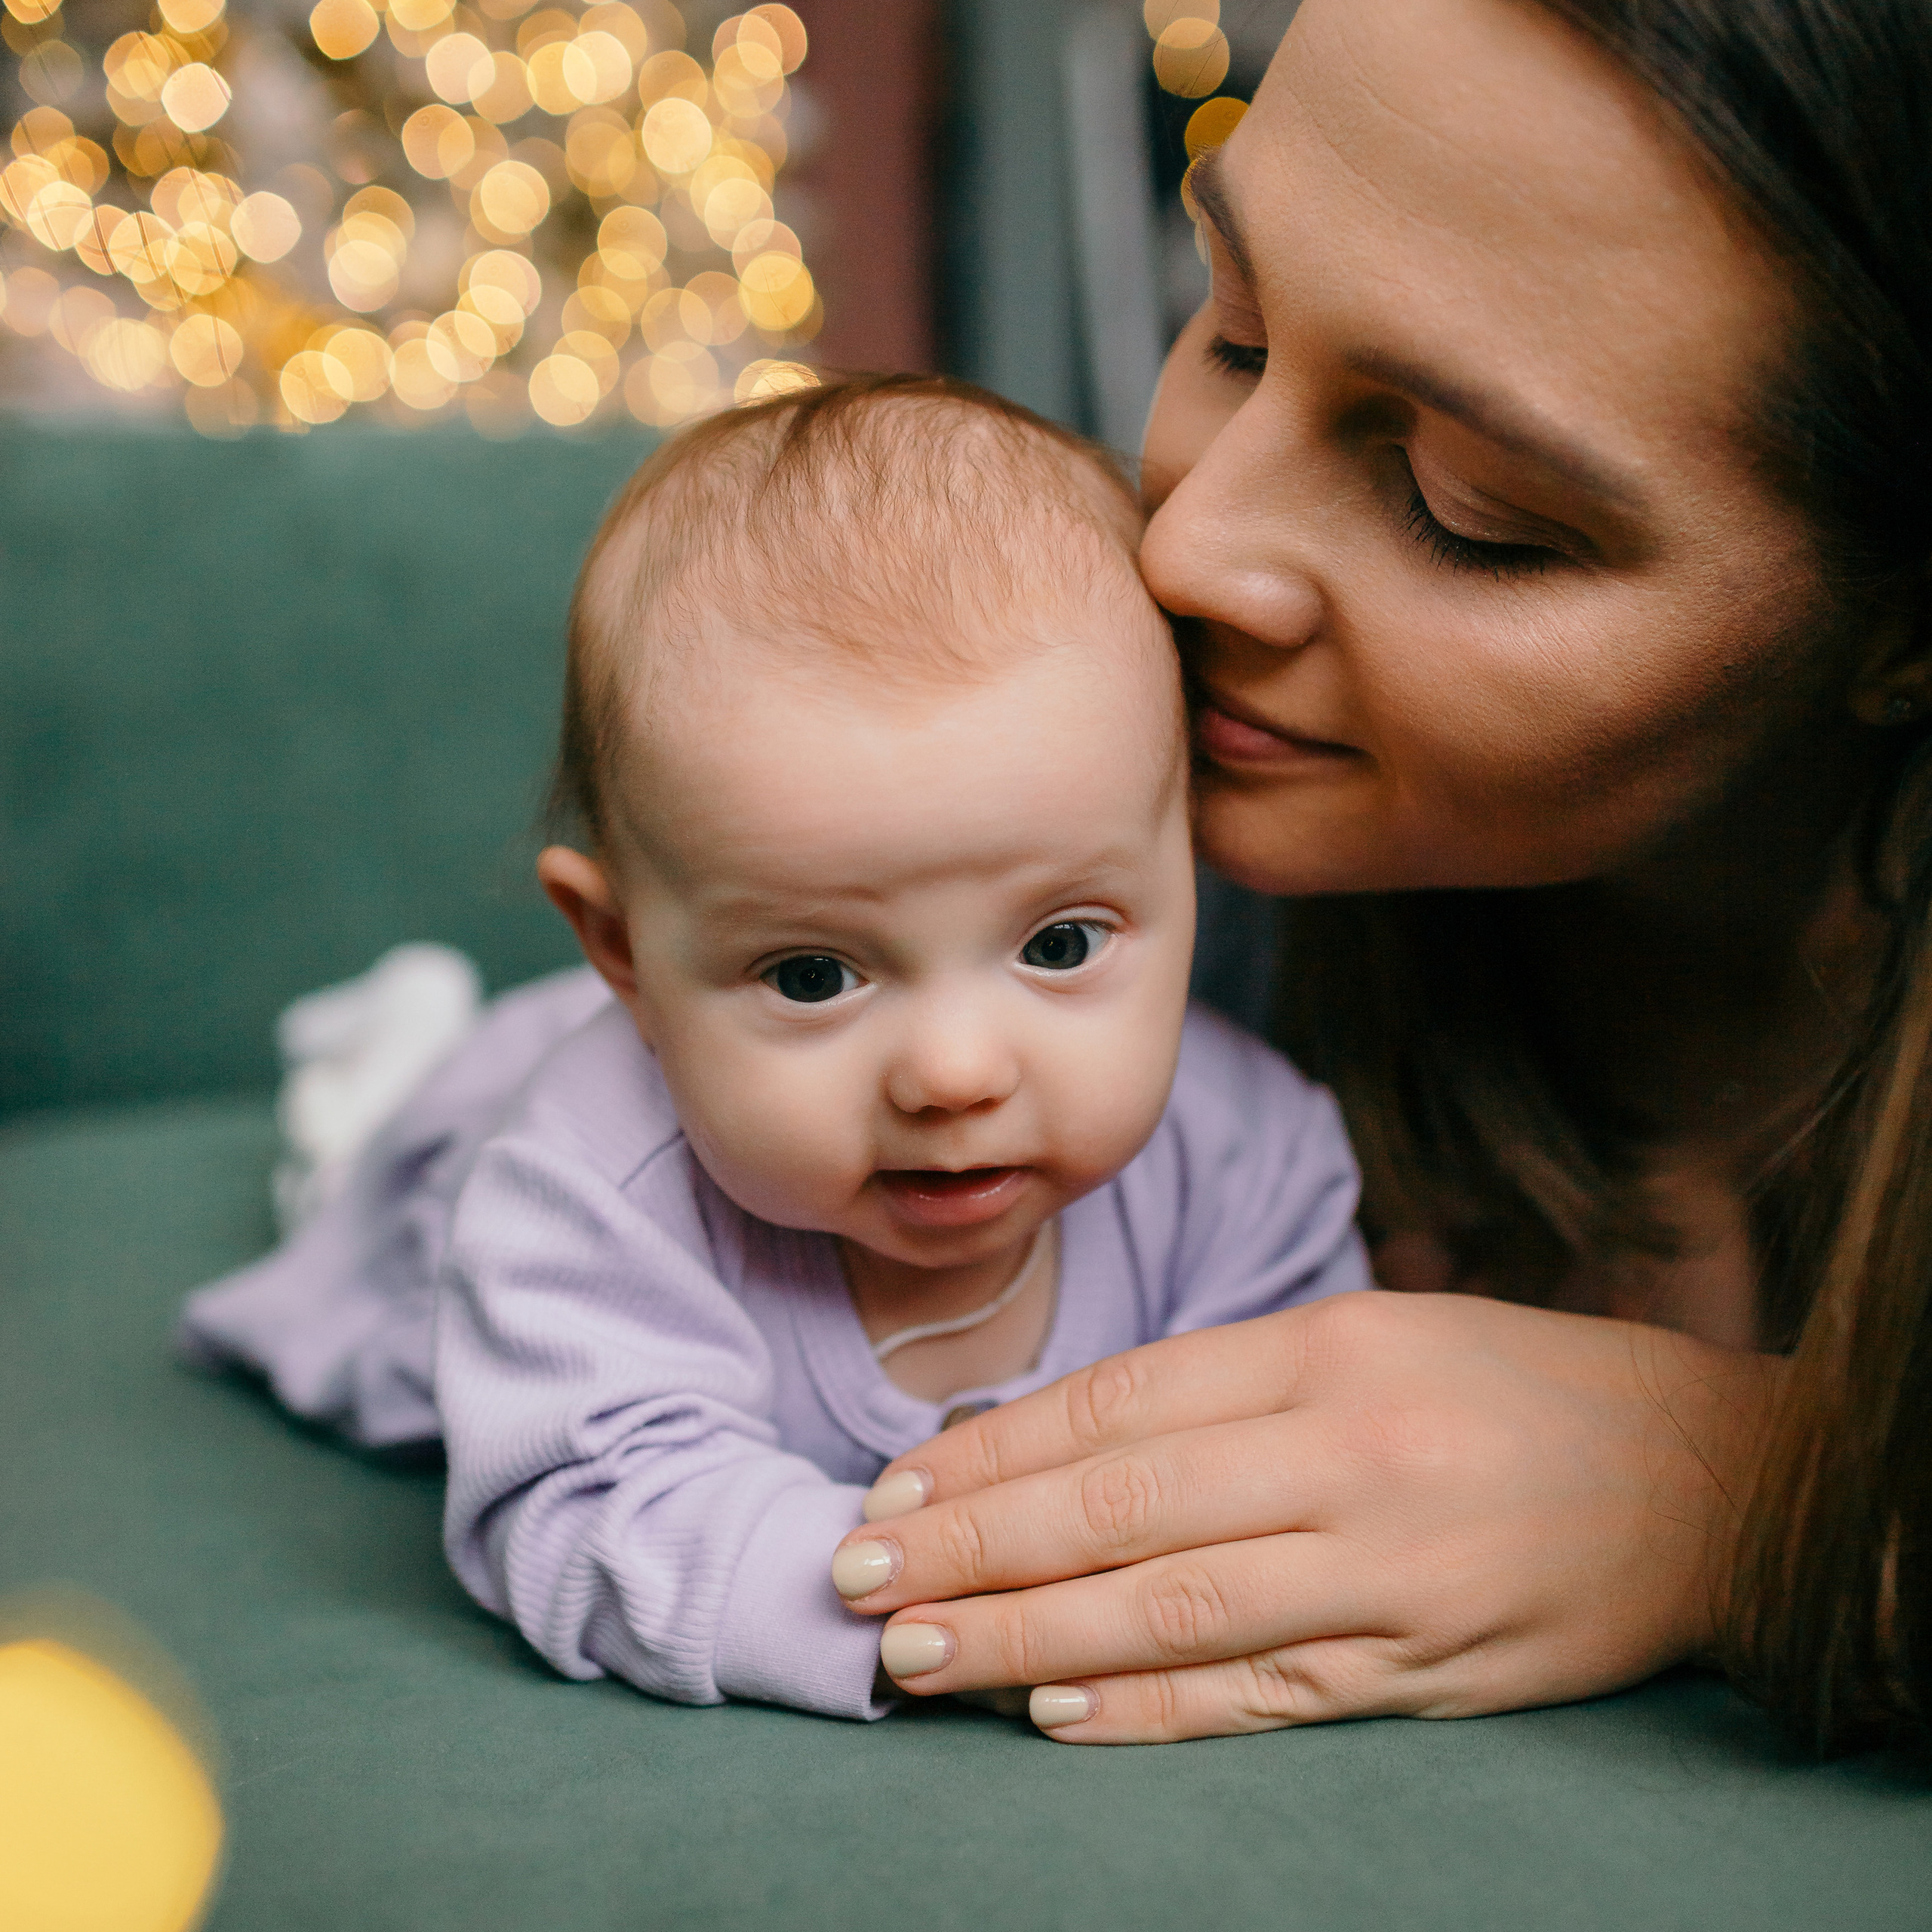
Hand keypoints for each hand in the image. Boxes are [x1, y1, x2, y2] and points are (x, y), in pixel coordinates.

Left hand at [830, 1292, 1779, 1742]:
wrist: (1706, 1475)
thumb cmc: (1516, 1385)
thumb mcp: (1372, 1334)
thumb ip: (1228, 1385)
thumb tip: (1061, 1439)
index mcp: (1326, 1350)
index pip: (1121, 1405)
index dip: (995, 1448)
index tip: (898, 1482)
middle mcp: (1348, 1455)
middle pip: (1121, 1506)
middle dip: (974, 1543)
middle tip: (858, 1573)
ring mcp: (1389, 1572)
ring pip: (1173, 1608)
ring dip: (1028, 1637)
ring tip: (917, 1652)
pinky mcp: (1428, 1668)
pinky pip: (1265, 1694)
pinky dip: (1155, 1710)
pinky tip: (1058, 1717)